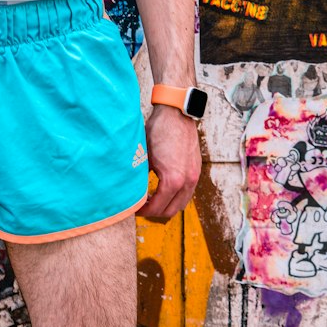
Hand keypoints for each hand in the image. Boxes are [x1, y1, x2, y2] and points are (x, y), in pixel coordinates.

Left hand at [141, 105, 201, 221]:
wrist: (176, 113)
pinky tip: (163, 190)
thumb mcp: (143, 156)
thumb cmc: (158, 131)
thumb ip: (139, 178)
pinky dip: (176, 196)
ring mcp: (195, 176)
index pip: (157, 208)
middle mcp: (187, 181)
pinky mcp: (197, 170)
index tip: (134, 209)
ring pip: (181, 203)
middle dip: (155, 212)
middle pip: (171, 211)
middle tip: (142, 207)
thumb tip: (129, 192)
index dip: (143, 212)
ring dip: (167, 205)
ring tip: (152, 199)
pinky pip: (187, 192)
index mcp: (173, 180)